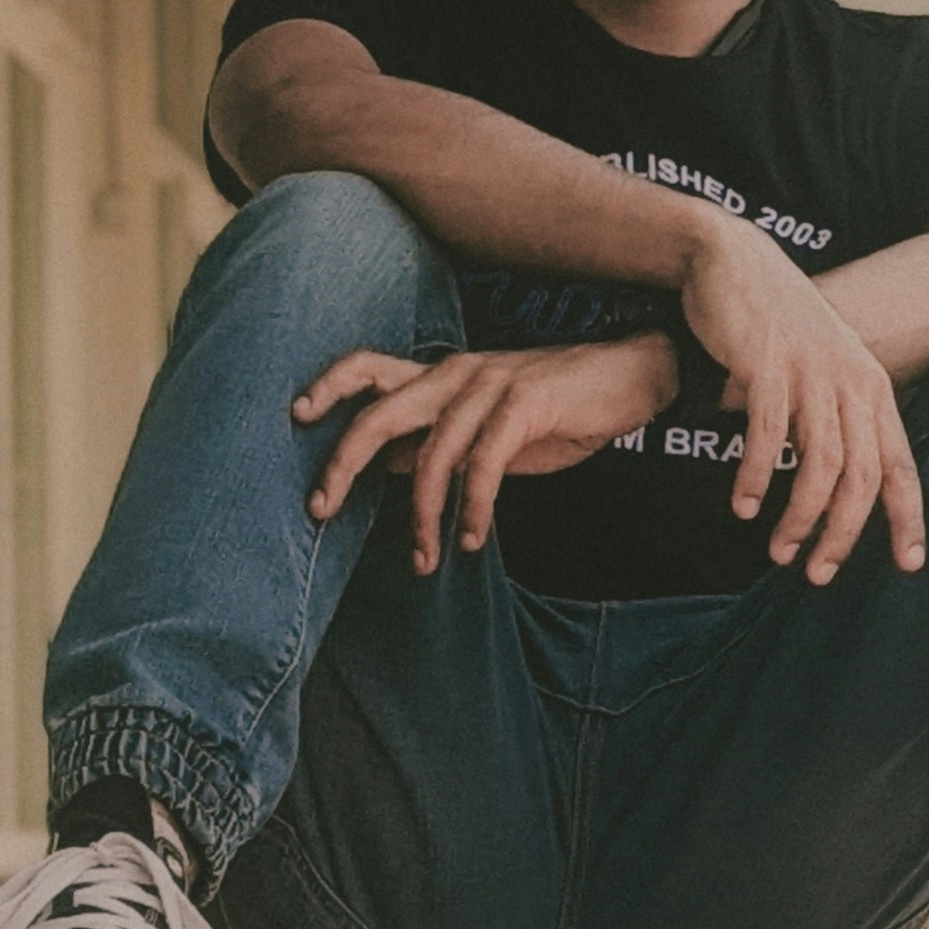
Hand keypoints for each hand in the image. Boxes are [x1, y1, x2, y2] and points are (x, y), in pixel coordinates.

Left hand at [296, 335, 678, 572]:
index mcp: (442, 374)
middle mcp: (456, 373)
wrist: (632, 376)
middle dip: (342, 462)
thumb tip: (390, 467)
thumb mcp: (489, 428)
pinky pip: (483, 465)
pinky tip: (475, 540)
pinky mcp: (524, 405)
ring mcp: (489, 386)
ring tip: (424, 560)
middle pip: (378, 412)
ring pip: (432, 454)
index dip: (328, 387)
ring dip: (422, 516)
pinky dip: (474, 509)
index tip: (296, 417)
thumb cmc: (558, 406)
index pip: (367, 368)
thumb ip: (441, 441)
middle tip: (320, 509)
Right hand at [678, 220, 926, 582]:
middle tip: (818, 575)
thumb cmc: (776, 327)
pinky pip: (768, 432)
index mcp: (870, 388)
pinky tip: (744, 505)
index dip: (908, 518)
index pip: (898, 464)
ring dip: (800, 517)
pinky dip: (757, 475)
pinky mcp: (768, 362)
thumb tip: (838, 486)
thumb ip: (836, 420)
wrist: (733, 261)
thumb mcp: (822, 371)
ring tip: (779, 552)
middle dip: (843, 534)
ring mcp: (811, 371)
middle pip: (861, 475)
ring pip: (819, 462)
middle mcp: (850, 381)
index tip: (908, 564)